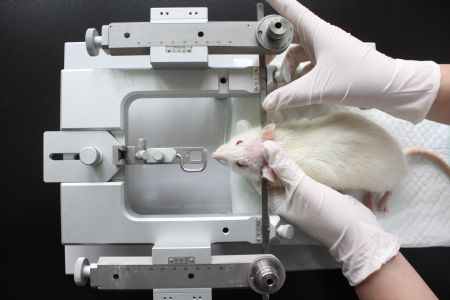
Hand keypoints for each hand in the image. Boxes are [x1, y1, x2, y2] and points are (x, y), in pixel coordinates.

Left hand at [263, 141, 399, 285]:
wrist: (358, 230)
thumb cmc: (327, 214)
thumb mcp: (302, 188)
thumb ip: (284, 168)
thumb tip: (266, 147)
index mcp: (276, 200)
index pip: (260, 176)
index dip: (259, 158)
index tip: (260, 138)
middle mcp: (286, 197)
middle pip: (275, 172)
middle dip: (274, 155)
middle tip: (273, 132)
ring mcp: (303, 193)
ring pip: (291, 171)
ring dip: (290, 156)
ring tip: (286, 135)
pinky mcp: (318, 188)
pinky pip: (306, 172)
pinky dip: (304, 160)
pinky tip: (305, 147)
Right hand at [264, 0, 440, 123]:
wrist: (389, 88)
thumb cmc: (362, 78)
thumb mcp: (319, 88)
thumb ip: (290, 96)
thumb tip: (269, 102)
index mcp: (319, 33)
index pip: (291, 10)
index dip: (277, 1)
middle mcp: (322, 38)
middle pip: (291, 36)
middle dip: (277, 48)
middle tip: (264, 58)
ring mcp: (327, 50)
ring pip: (299, 53)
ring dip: (288, 67)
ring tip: (283, 83)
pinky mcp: (332, 63)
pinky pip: (308, 65)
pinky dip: (300, 75)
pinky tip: (296, 88)